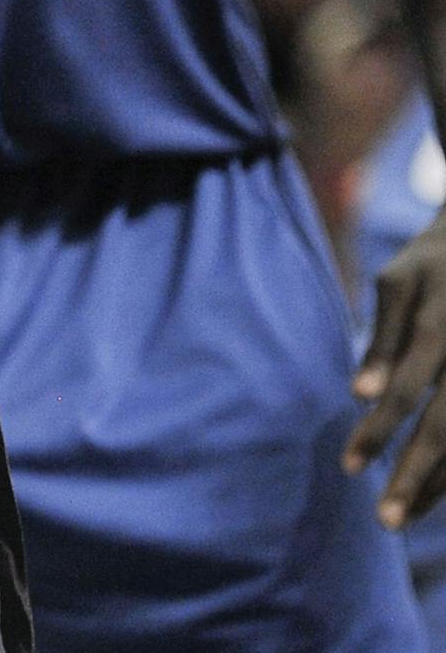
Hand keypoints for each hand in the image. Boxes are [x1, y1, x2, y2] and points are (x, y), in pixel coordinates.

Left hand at [347, 208, 445, 524]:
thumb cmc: (432, 264)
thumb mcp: (399, 284)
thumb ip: (383, 339)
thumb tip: (358, 394)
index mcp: (441, 330)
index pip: (405, 394)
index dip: (377, 431)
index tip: (348, 466)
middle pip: (445, 430)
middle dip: (413, 477)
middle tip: (384, 520)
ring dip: (439, 485)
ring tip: (404, 517)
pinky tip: (433, 492)